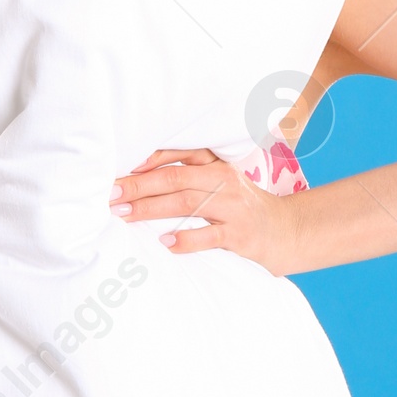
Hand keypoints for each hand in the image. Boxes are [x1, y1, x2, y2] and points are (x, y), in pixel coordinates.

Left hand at [110, 148, 298, 277]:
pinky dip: (186, 238)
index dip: (145, 161)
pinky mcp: (241, 234)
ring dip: (151, 209)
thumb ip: (187, 177)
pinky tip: (166, 242)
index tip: (116, 170)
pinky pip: (210, 236)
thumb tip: (136, 181)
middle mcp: (223, 180)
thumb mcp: (219, 183)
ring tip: (124, 214)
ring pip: (186, 202)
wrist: (287, 231)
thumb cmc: (241, 207)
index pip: (177, 154)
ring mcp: (233, 207)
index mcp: (216, 164)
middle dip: (138, 185)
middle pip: (174, 178)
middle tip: (110, 194)